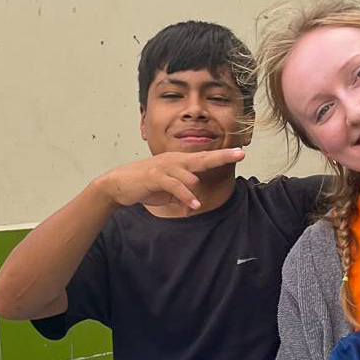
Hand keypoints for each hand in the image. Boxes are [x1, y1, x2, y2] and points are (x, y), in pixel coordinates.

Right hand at [96, 148, 244, 211]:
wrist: (119, 184)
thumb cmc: (145, 186)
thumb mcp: (168, 194)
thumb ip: (183, 198)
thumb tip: (193, 207)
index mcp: (180, 163)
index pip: (204, 158)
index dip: (222, 155)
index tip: (240, 152)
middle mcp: (175, 161)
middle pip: (202, 158)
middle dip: (221, 156)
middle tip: (239, 154)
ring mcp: (164, 167)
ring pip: (187, 174)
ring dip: (195, 189)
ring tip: (198, 204)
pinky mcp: (155, 176)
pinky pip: (174, 185)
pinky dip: (185, 195)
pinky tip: (193, 205)